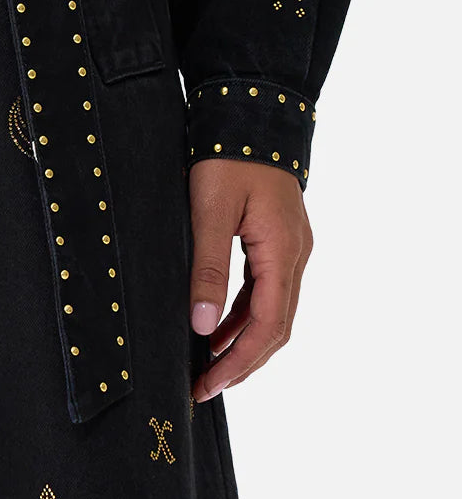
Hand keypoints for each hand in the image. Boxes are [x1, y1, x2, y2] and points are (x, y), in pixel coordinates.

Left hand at [188, 158, 312, 400]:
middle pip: (277, 327)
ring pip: (273, 311)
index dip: (239, 361)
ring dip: (243, 340)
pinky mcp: (278, 239)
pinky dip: (244, 314)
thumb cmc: (227, 156)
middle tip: (204, 387)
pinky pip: (266, 289)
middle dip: (242, 361)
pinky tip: (218, 326)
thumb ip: (208, 268)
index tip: (209, 384)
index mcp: (282, 251)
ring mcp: (290, 248)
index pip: (268, 326)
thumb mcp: (209, 211)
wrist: (250, 111)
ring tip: (208, 365)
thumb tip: (203, 326)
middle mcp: (295, 255)